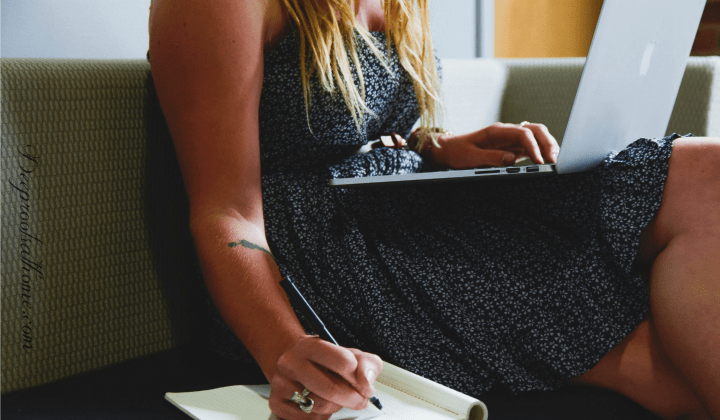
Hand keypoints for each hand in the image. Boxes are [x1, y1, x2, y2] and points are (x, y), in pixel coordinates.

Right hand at [269, 335, 382, 419]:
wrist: (294, 364)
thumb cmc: (325, 362)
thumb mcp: (350, 355)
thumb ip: (366, 365)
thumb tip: (366, 384)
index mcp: (311, 345)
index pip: (343, 362)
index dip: (360, 378)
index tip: (364, 384)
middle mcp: (291, 362)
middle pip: (331, 389)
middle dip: (353, 399)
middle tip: (360, 400)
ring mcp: (281, 383)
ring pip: (320, 406)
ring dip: (336, 406)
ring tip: (336, 398)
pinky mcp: (277, 403)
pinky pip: (308, 418)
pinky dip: (321, 416)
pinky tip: (320, 405)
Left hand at [420, 122, 558, 168]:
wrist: (448, 150)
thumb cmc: (457, 152)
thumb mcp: (470, 157)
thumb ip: (490, 158)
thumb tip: (511, 160)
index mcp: (497, 131)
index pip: (523, 133)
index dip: (533, 146)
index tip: (539, 161)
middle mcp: (507, 133)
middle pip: (535, 130)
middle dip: (548, 143)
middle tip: (555, 160)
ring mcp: (511, 140)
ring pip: (537, 138)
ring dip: (548, 147)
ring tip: (555, 162)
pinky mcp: (512, 149)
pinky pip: (532, 147)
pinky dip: (542, 153)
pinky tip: (547, 163)